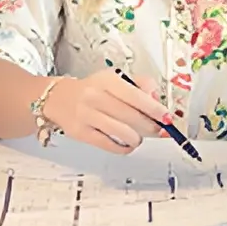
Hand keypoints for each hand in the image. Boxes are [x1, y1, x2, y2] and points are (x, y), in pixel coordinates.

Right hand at [43, 68, 173, 154]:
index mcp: (107, 81)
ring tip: (139, 136)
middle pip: (131, 116)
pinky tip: (127, 143)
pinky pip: (109, 145)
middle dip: (150, 126)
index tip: (166, 117)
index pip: (136, 96)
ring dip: (137, 138)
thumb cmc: (93, 89)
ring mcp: (87, 116)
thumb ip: (140, 85)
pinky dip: (123, 147)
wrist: (59, 98)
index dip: (154, 109)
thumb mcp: (116, 78)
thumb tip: (156, 100)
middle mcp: (96, 97)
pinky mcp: (81, 133)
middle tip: (158, 129)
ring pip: (121, 132)